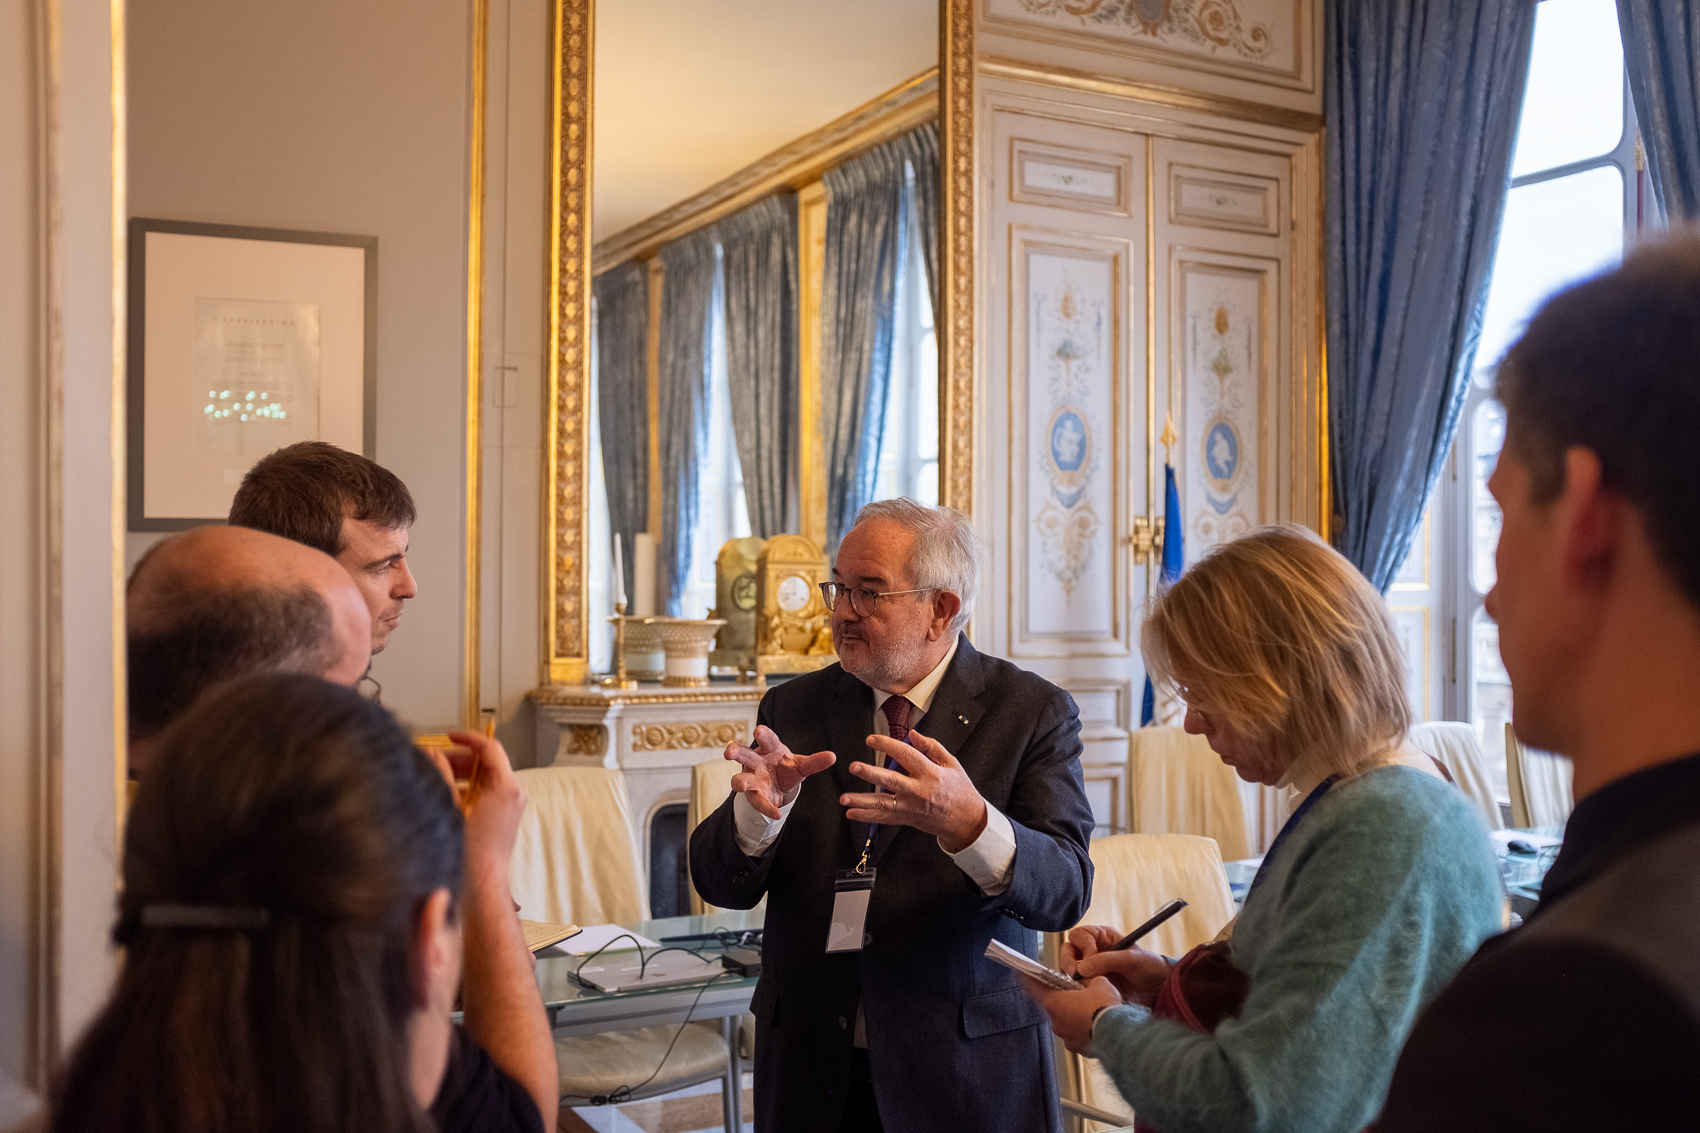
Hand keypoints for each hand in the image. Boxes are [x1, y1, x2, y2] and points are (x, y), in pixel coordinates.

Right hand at [423, 731, 526, 887]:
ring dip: (462, 774)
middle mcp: (513, 795)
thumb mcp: (451, 808)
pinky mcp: (503, 817)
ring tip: (436, 777)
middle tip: (435, 760)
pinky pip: (486, 793)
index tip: (450, 736)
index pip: (491, 748)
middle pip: (488, 762)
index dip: (468, 738)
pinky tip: (445, 796)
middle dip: (461, 758)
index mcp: (506, 788)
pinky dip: (468, 789)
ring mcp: (510, 807)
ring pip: (486, 778)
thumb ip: (443, 776)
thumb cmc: (470, 855)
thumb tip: (433, 754)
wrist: (481, 885)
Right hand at [725, 724, 835, 819]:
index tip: (759, 731)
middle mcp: (756, 761)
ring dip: (739, 781)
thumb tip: (833, 756)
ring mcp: (751, 777)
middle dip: (735, 751)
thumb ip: (815, 762)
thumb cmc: (786, 767)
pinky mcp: (754, 794)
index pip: (766, 739)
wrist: (778, 784)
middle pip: (744, 753)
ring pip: (740, 778)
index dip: (762, 734)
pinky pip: (758, 801)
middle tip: (729, 752)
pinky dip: (766, 808)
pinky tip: (776, 814)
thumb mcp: (801, 765)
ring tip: (741, 785)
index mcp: (770, 748)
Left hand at [841, 729, 988, 852]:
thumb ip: (931, 747)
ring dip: (862, 801)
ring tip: (845, 798)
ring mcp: (911, 807)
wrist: (965, 820)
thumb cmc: (959, 790)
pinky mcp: (907, 819)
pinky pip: (884, 818)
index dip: (887, 745)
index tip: (872, 739)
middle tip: (854, 767)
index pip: (906, 755)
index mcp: (930, 773)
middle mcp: (919, 791)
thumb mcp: (951, 763)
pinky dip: (867, 817)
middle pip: (891, 781)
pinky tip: (851, 814)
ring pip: (883, 804)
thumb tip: (913, 734)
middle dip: (871, 773)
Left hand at [1020, 973, 1121, 1055]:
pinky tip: (1098, 1025)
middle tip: (1078, 994)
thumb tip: (1090, 983)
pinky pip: (1079, 1036)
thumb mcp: (1099, 983)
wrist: (1119, 1035)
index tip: (1024, 975)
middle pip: (1056, 1007)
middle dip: (1066, 1001)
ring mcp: (1067, 1038)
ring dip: (1076, 1017)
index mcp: (1055, 1004)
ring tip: (1093, 1011)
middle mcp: (1057, 1023)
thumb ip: (1089, 981)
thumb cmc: (1105, 1009)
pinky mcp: (1079, 1048)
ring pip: (1068, 1023)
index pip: (1035, 989)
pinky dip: (1085, 1030)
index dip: (1030, 981)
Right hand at [1061, 926, 1170, 1007]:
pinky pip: (1076, 985)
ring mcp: (1092, 969)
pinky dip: (1078, 988)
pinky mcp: (1092, 986)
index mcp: (1103, 938)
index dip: (1083, 947)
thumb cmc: (1151, 968)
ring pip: (1069, 968)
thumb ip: (1107, 960)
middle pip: (1069, 950)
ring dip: (1074, 977)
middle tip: (1077, 974)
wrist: (1161, 991)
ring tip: (1088, 985)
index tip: (1091, 960)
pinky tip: (1089, 992)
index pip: (1080, 936)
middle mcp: (1094, 951)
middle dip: (1069, 962)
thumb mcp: (1132, 959)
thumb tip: (1081, 967)